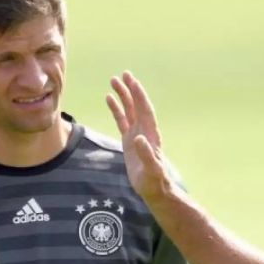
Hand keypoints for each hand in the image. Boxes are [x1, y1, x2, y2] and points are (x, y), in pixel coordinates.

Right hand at [106, 72, 172, 200]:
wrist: (154, 189)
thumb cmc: (154, 181)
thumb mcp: (151, 170)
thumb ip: (146, 155)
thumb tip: (138, 139)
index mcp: (151, 134)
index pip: (145, 110)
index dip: (139, 96)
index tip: (132, 81)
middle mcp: (145, 130)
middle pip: (137, 105)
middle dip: (130, 90)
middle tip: (122, 75)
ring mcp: (137, 134)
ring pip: (129, 110)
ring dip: (123, 95)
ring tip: (113, 81)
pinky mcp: (129, 141)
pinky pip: (122, 120)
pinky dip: (116, 109)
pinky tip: (109, 99)